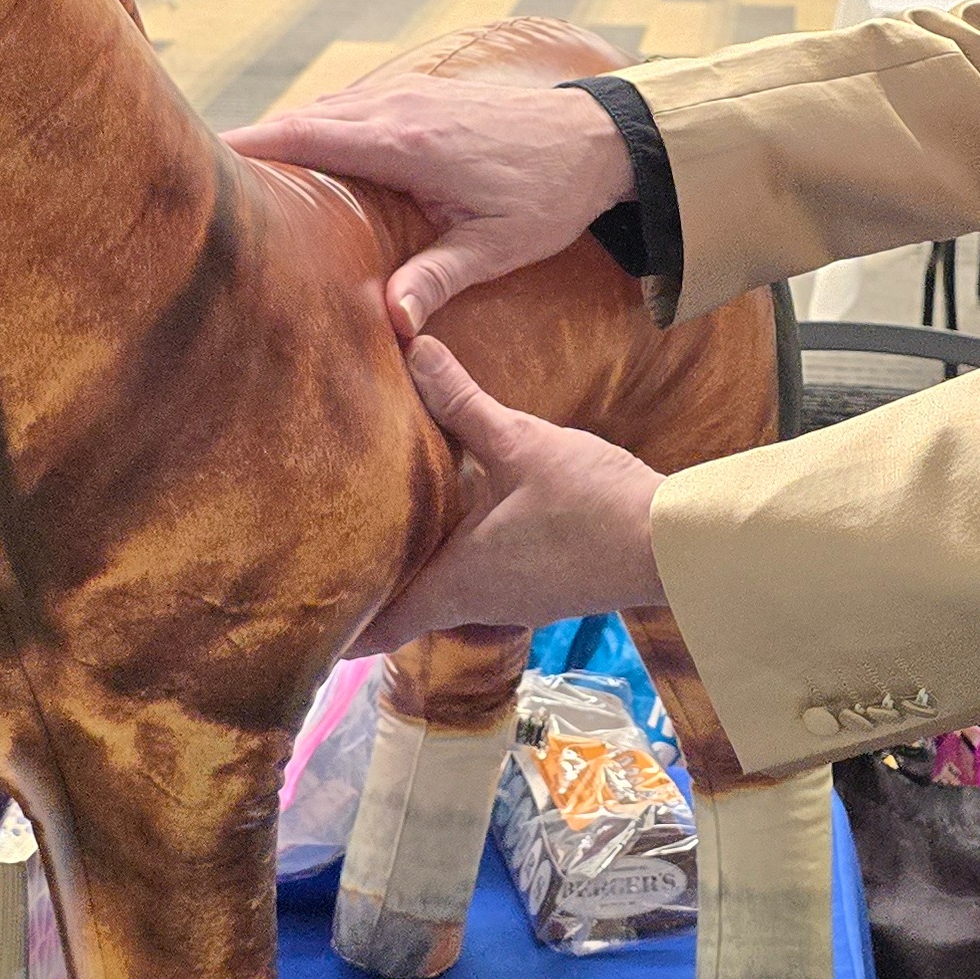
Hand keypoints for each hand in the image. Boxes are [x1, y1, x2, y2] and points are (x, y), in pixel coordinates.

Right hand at [228, 81, 632, 337]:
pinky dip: (315, 126)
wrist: (601, 137)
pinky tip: (298, 155)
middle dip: (248, 142)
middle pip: (301, 119)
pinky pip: (351, 108)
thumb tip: (390, 323)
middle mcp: (398, 108)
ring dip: (281, 134)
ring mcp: (409, 96)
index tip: (195, 157)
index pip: (307, 137)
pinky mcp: (421, 97)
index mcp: (406, 143)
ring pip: (324, 110)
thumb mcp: (498, 247)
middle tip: (189, 172)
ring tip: (228, 168)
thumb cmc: (551, 194)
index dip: (249, 145)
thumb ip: (439, 279)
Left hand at [350, 340, 665, 653]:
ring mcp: (519, 602)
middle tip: (335, 555)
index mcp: (459, 581)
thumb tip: (411, 350)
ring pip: (454, 590)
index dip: (340, 628)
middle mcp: (482, 602)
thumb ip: (462, 402)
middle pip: (412, 607)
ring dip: (425, 565)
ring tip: (393, 527)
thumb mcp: (520, 443)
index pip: (382, 626)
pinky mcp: (549, 590)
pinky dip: (467, 556)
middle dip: (378, 584)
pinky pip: (491, 578)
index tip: (308, 620)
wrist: (672, 544)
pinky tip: (470, 515)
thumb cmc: (591, 504)